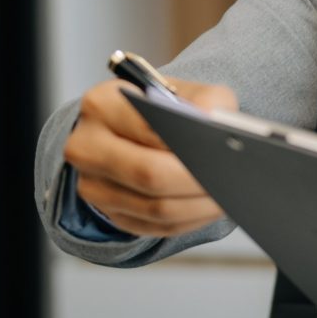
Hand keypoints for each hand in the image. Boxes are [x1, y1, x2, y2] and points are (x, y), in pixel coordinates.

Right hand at [62, 75, 238, 237]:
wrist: (129, 129)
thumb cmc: (161, 107)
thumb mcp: (185, 91)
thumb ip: (205, 101)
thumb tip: (217, 127)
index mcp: (101, 104)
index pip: (149, 128)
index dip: (189, 144)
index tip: (222, 152)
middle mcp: (86, 145)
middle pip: (148, 174)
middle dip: (196, 181)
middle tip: (230, 181)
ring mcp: (91, 184)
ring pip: (154, 207)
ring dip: (198, 207)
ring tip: (227, 196)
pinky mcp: (107, 212)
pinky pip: (154, 226)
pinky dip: (188, 219)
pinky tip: (208, 208)